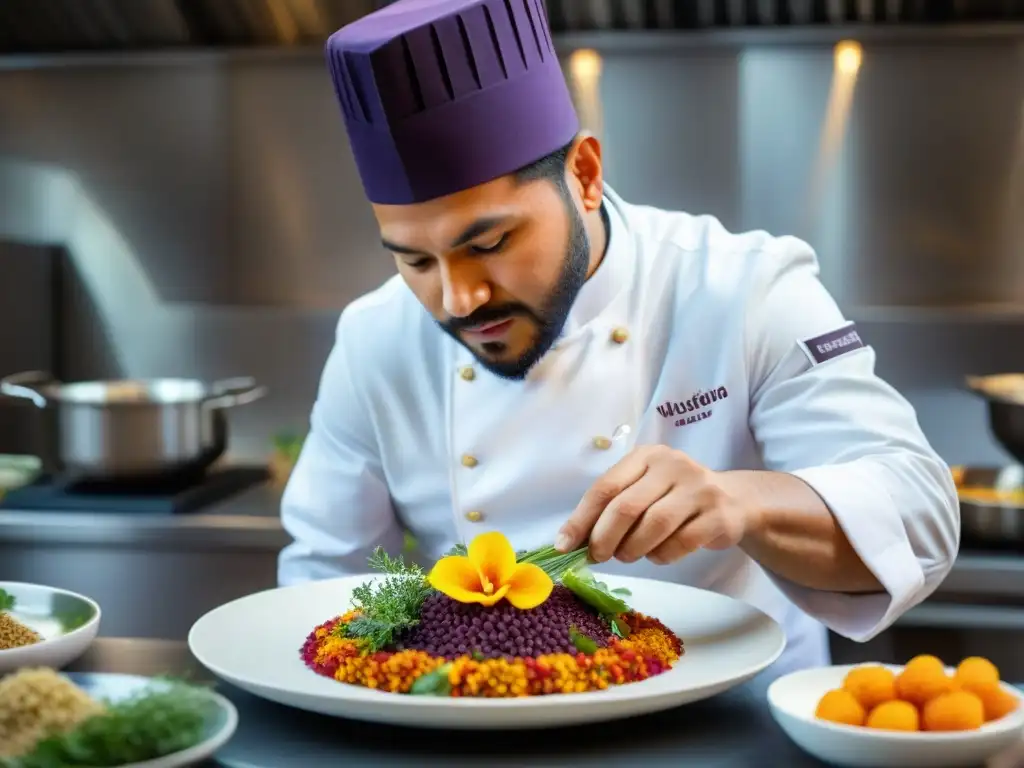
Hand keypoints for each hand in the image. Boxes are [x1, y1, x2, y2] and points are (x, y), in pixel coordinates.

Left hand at [556, 445, 758, 564]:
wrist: (735, 500)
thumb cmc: (675, 497)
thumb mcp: (644, 489)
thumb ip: (611, 507)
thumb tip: (570, 540)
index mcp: (645, 456)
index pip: (605, 487)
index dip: (581, 519)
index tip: (563, 545)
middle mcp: (672, 466)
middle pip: (626, 507)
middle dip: (604, 538)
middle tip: (597, 557)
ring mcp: (698, 489)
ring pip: (653, 525)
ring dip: (632, 549)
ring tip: (627, 555)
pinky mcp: (718, 515)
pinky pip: (680, 543)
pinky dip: (662, 555)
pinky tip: (658, 554)